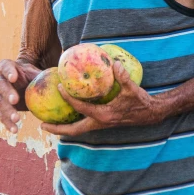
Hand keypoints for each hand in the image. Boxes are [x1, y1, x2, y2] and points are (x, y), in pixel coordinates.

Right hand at [0, 59, 39, 132]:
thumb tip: (61, 77)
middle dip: (7, 93)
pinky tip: (14, 129)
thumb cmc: (26, 74)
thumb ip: (41, 74)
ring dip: (7, 111)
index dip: (8, 72)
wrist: (15, 81)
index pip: (5, 67)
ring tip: (16, 119)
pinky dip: (7, 122)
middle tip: (15, 100)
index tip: (14, 78)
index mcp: (4, 67)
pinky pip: (0, 115)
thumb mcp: (32, 72)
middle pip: (0, 86)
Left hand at [41, 62, 161, 135]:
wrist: (151, 114)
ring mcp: (101, 125)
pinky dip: (73, 123)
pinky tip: (67, 116)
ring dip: (63, 129)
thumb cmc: (141, 101)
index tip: (60, 88)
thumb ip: (123, 77)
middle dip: (58, 129)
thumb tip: (115, 64)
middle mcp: (100, 123)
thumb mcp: (132, 89)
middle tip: (42, 124)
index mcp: (104, 115)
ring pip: (78, 130)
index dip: (69, 99)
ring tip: (48, 124)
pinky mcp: (103, 123)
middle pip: (74, 130)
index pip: (82, 108)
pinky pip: (83, 125)